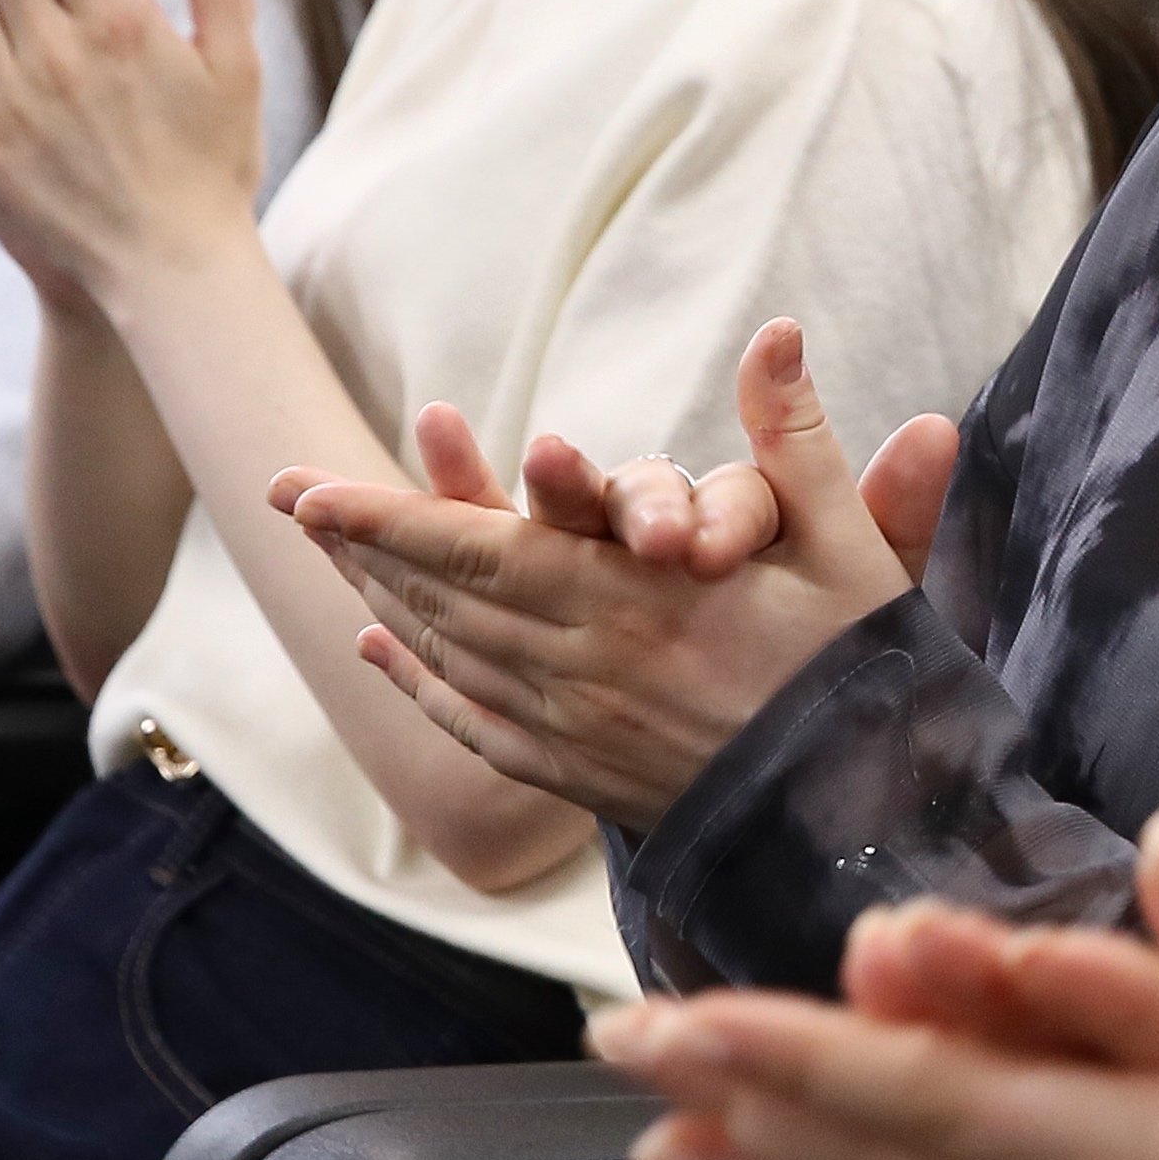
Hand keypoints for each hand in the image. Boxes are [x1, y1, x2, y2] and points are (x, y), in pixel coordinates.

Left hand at [266, 320, 955, 832]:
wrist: (868, 826)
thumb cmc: (865, 680)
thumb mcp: (850, 549)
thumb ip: (799, 441)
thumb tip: (777, 333)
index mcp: (632, 605)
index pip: (476, 551)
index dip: (386, 518)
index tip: (309, 490)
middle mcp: (583, 668)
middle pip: (442, 599)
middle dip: (361, 545)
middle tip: (290, 497)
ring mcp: (576, 729)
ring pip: (451, 657)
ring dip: (382, 600)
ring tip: (329, 554)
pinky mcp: (584, 774)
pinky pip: (477, 726)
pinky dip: (421, 687)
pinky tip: (382, 654)